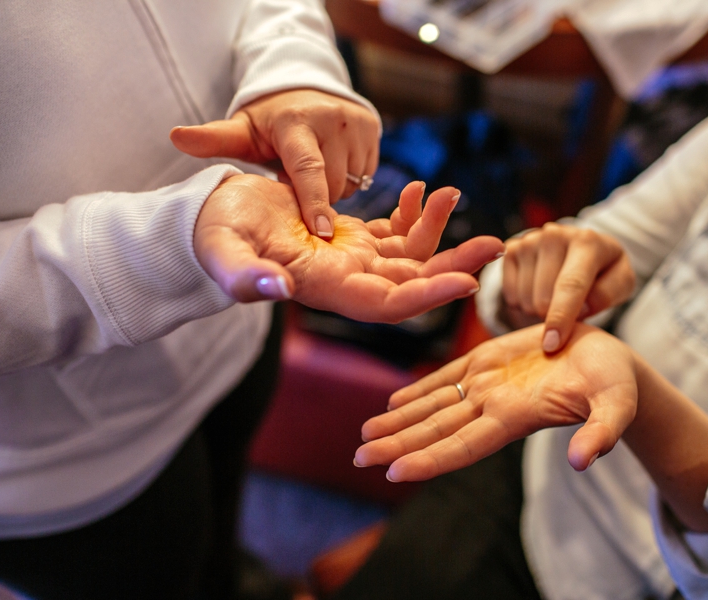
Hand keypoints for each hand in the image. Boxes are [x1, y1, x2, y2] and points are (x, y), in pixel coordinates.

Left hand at [171, 89, 379, 238]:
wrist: (305, 89)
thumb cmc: (269, 121)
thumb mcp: (242, 130)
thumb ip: (214, 139)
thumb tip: (175, 136)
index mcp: (295, 122)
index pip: (308, 169)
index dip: (314, 203)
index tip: (321, 233)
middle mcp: (331, 118)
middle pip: (331, 184)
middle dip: (314, 195)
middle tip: (294, 181)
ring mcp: (356, 123)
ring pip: (350, 182)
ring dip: (332, 187)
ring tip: (312, 170)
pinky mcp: (373, 128)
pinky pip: (365, 173)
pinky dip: (350, 177)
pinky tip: (333, 163)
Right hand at [195, 175, 503, 322]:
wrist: (212, 221)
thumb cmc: (215, 237)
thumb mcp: (224, 253)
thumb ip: (244, 277)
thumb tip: (275, 291)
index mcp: (327, 288)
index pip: (388, 303)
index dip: (428, 296)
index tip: (469, 282)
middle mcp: (347, 279)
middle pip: (413, 281)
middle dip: (454, 265)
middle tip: (495, 243)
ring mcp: (351, 258)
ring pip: (409, 254)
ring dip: (437, 229)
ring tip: (453, 193)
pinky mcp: (350, 237)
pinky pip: (392, 231)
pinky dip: (411, 213)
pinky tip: (421, 190)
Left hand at [354, 322, 637, 479]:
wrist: (609, 358)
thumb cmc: (616, 383)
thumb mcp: (616, 404)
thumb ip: (601, 432)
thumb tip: (581, 461)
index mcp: (516, 416)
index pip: (463, 445)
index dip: (429, 459)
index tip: (394, 474)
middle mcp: (493, 404)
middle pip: (436, 430)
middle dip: (397, 444)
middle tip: (358, 458)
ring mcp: (488, 384)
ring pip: (433, 406)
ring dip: (398, 421)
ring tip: (364, 434)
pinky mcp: (488, 359)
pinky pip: (445, 377)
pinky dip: (417, 391)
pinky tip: (392, 402)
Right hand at [502, 223, 634, 351]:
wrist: (581, 247)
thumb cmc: (604, 271)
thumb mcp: (621, 282)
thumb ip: (607, 295)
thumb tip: (580, 309)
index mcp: (587, 242)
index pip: (571, 285)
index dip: (561, 317)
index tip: (552, 344)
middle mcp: (554, 235)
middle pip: (543, 297)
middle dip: (553, 315)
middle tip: (569, 308)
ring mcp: (530, 240)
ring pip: (525, 298)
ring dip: (538, 310)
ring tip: (555, 297)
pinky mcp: (512, 249)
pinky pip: (510, 293)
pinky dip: (523, 301)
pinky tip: (538, 290)